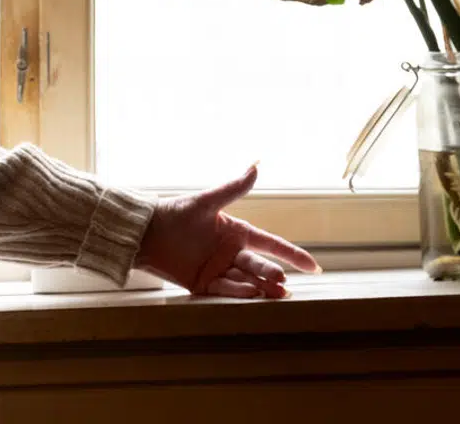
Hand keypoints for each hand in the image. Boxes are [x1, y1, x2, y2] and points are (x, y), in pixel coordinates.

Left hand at [135, 164, 320, 297]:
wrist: (146, 232)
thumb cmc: (175, 213)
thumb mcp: (206, 201)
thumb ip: (233, 188)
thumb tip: (256, 166)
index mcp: (237, 233)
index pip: (272, 244)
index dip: (292, 255)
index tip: (313, 267)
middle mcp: (232, 253)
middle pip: (259, 265)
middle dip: (272, 274)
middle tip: (282, 283)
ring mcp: (220, 270)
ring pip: (246, 281)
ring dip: (260, 288)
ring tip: (273, 294)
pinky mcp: (204, 285)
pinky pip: (225, 290)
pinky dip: (238, 292)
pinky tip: (250, 294)